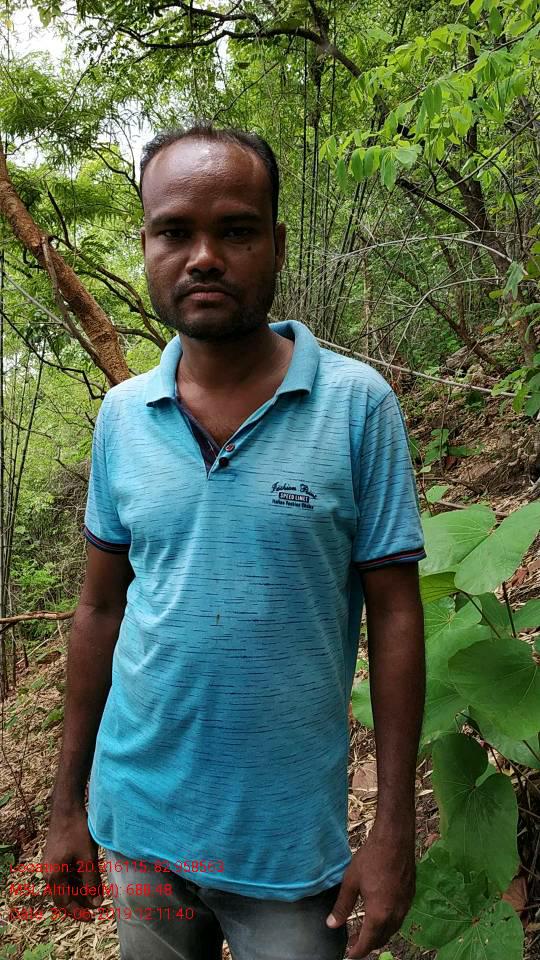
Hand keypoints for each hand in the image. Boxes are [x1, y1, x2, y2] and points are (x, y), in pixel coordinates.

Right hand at [42, 807, 103, 921]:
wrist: (67, 808)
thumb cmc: (77, 832)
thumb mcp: (87, 858)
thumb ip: (91, 882)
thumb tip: (97, 903)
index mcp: (54, 876)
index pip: (64, 903)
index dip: (79, 912)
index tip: (92, 917)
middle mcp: (49, 873)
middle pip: (64, 896)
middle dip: (80, 902)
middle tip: (97, 904)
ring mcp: (51, 865)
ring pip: (66, 885)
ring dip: (80, 890)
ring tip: (98, 891)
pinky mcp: (56, 857)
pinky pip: (66, 875)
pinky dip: (78, 879)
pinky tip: (91, 877)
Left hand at [326, 823, 415, 958]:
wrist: (395, 839)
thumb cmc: (371, 858)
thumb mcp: (351, 882)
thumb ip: (342, 906)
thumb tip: (331, 925)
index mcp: (379, 914)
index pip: (368, 942)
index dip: (357, 951)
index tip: (349, 955)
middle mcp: (395, 914)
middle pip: (382, 939)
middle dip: (368, 944)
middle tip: (354, 942)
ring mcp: (405, 906)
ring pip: (392, 930)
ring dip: (379, 934)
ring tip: (365, 930)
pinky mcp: (410, 896)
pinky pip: (399, 918)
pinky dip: (388, 923)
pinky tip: (380, 915)